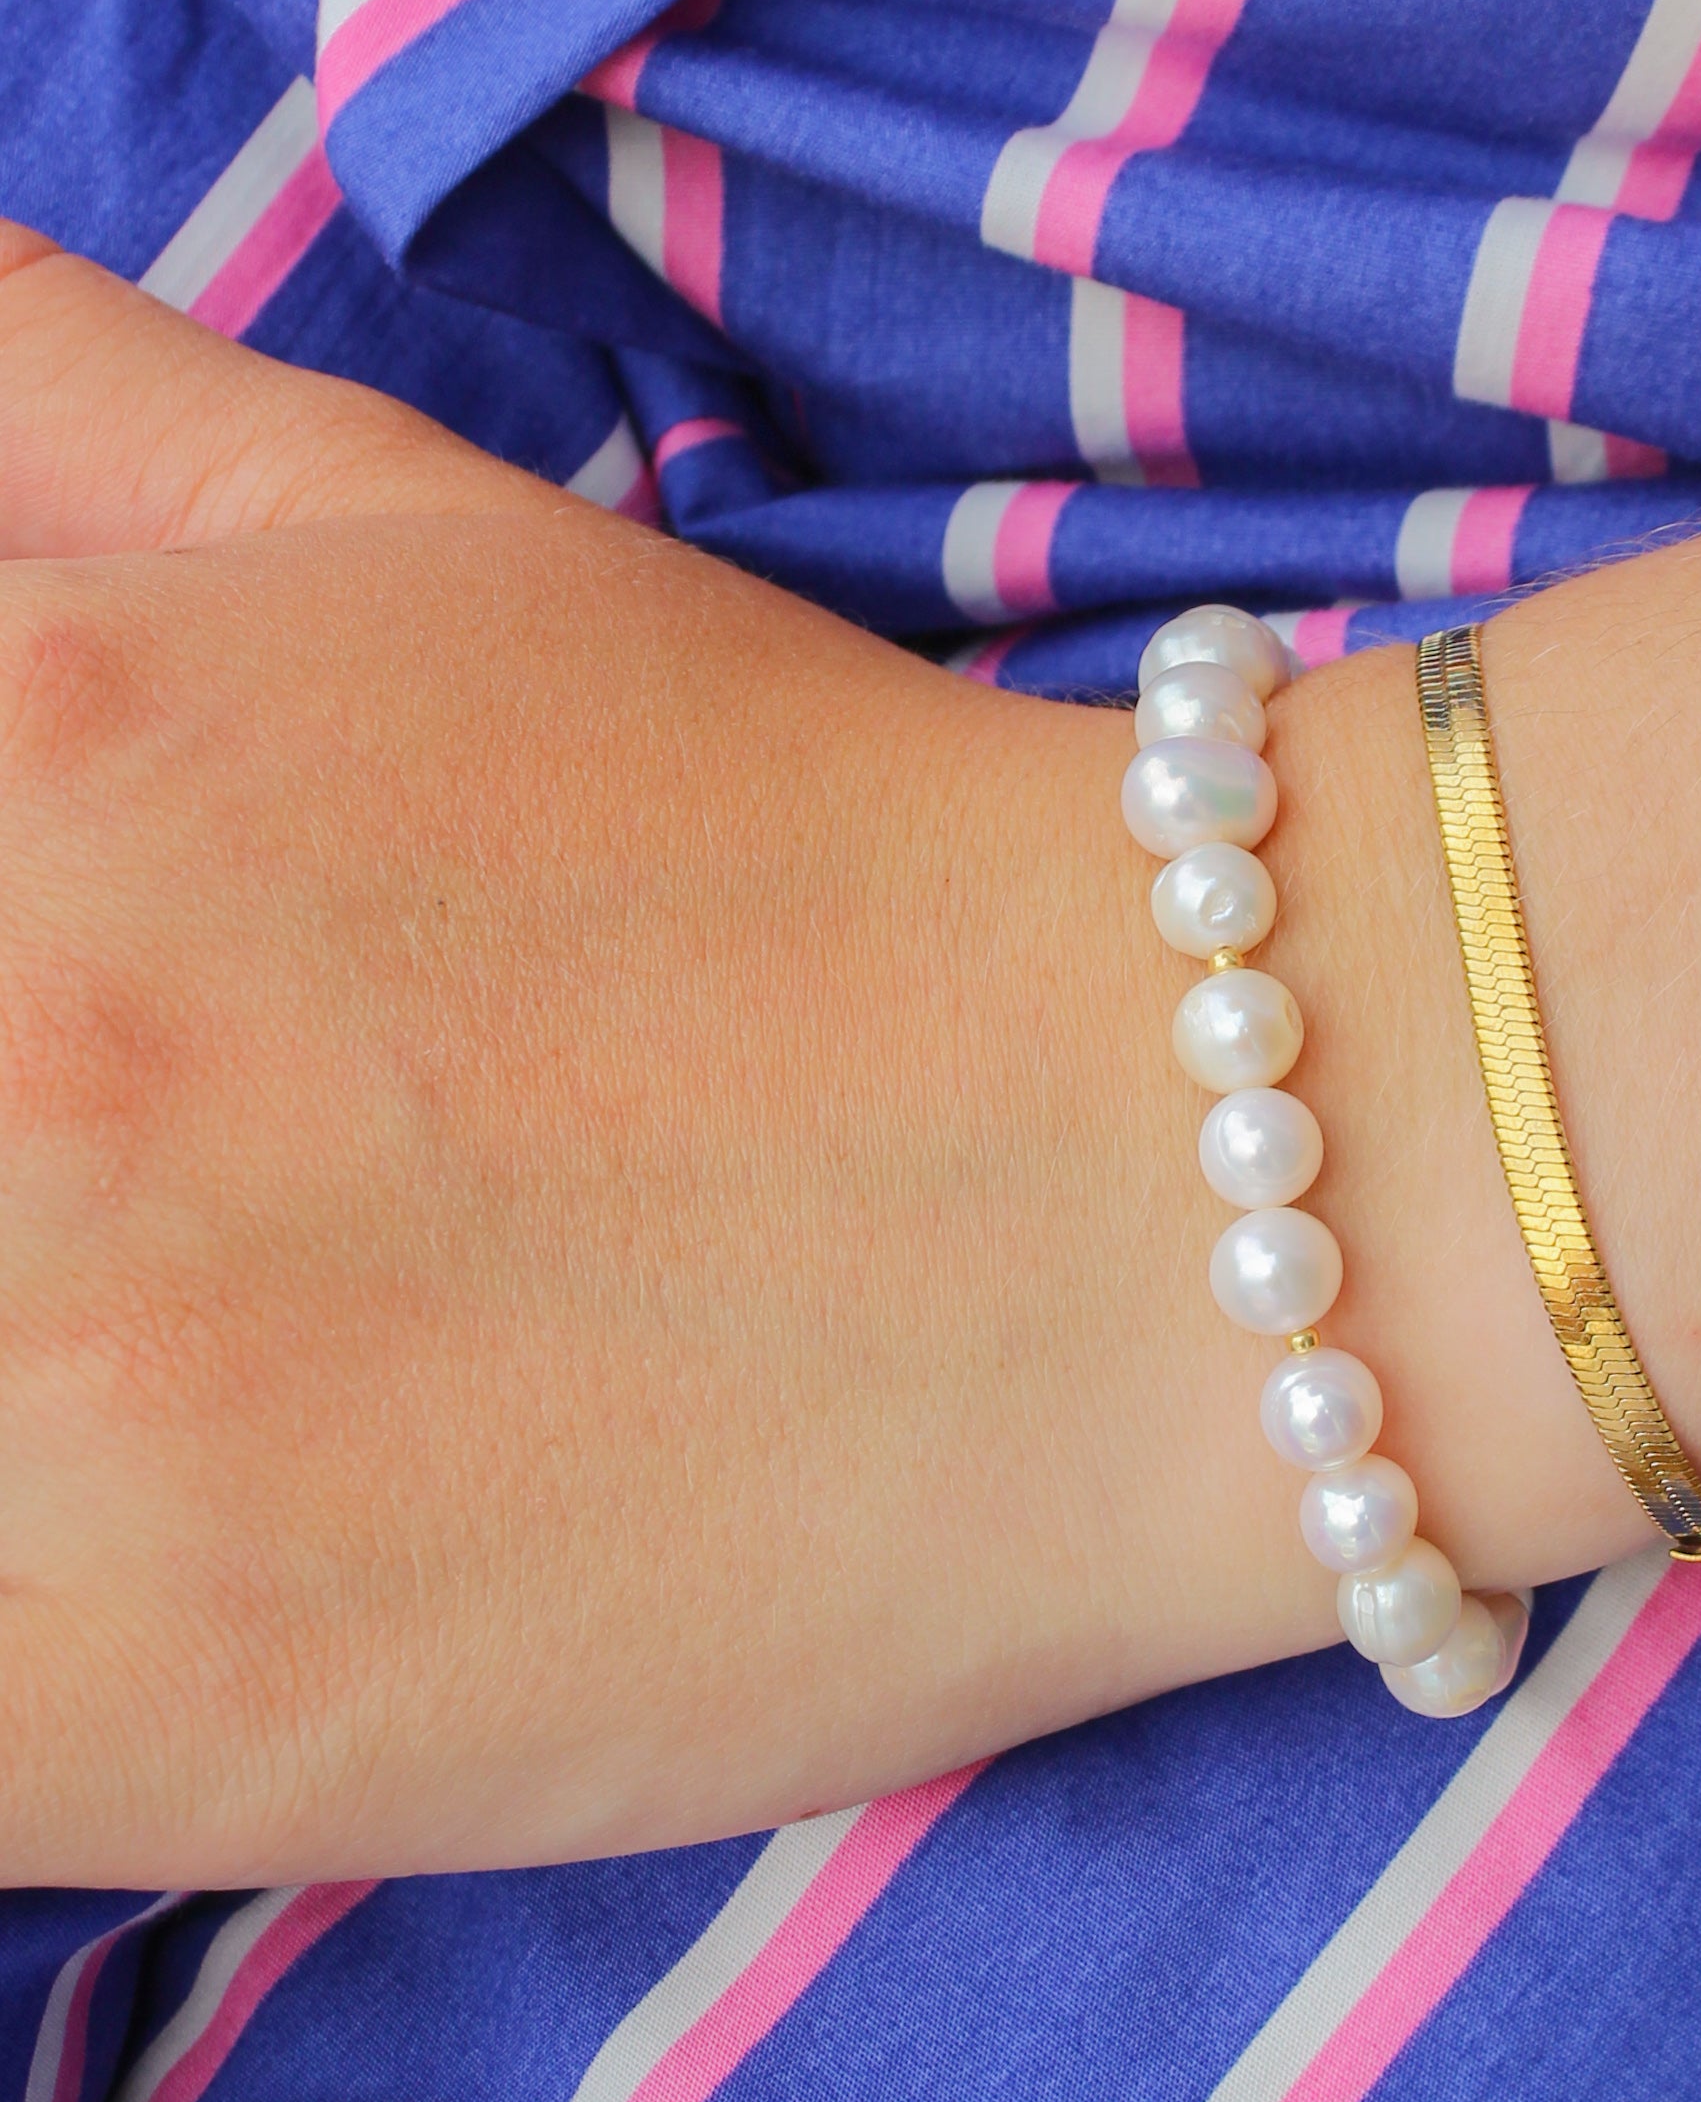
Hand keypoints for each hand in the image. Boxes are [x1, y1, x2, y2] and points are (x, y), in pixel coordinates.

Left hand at [0, 233, 1483, 1881]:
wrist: (1181, 1179)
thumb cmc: (791, 844)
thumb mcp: (385, 519)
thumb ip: (38, 392)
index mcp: (3, 732)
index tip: (9, 1080)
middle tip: (86, 1227)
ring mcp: (58, 1391)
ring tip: (117, 1396)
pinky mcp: (159, 1709)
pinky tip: (105, 1607)